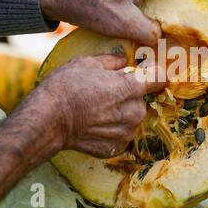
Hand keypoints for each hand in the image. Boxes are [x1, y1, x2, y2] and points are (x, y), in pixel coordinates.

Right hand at [37, 54, 165, 157]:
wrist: (47, 121)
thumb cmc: (65, 88)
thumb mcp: (87, 63)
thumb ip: (112, 61)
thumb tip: (123, 60)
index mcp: (132, 88)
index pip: (160, 78)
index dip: (154, 72)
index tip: (146, 70)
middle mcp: (135, 112)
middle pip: (142, 99)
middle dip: (130, 95)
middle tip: (107, 93)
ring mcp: (127, 132)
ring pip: (133, 118)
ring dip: (122, 113)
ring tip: (98, 110)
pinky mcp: (117, 147)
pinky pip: (122, 134)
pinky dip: (113, 130)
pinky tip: (95, 125)